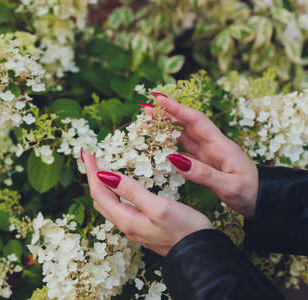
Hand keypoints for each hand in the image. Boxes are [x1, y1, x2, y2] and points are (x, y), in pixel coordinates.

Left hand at [82, 150, 212, 255]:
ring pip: (108, 204)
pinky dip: (113, 192)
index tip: (87, 152)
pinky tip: (120, 186)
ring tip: (101, 168)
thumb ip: (132, 191)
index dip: (91, 171)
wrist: (201, 254)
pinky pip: (119, 207)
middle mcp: (125, 225)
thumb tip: (105, 176)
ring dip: (102, 185)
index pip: (99, 192)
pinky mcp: (142, 227)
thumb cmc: (185, 230)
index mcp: (126, 219)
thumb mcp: (158, 207)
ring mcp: (133, 227)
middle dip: (93, 176)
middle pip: (100, 198)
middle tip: (92, 157)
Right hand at [143, 93, 258, 217]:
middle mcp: (213, 145)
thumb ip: (203, 174)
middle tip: (145, 109)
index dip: (177, 109)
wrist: (263, 201)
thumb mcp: (229, 186)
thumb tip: (175, 158)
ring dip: (167, 127)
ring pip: (184, 135)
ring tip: (148, 122)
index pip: (196, 120)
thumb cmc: (250, 193)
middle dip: (167, 114)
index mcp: (220, 145)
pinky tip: (160, 145)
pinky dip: (171, 144)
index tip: (159, 100)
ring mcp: (209, 153)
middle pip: (187, 123)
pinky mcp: (206, 163)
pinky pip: (185, 149)